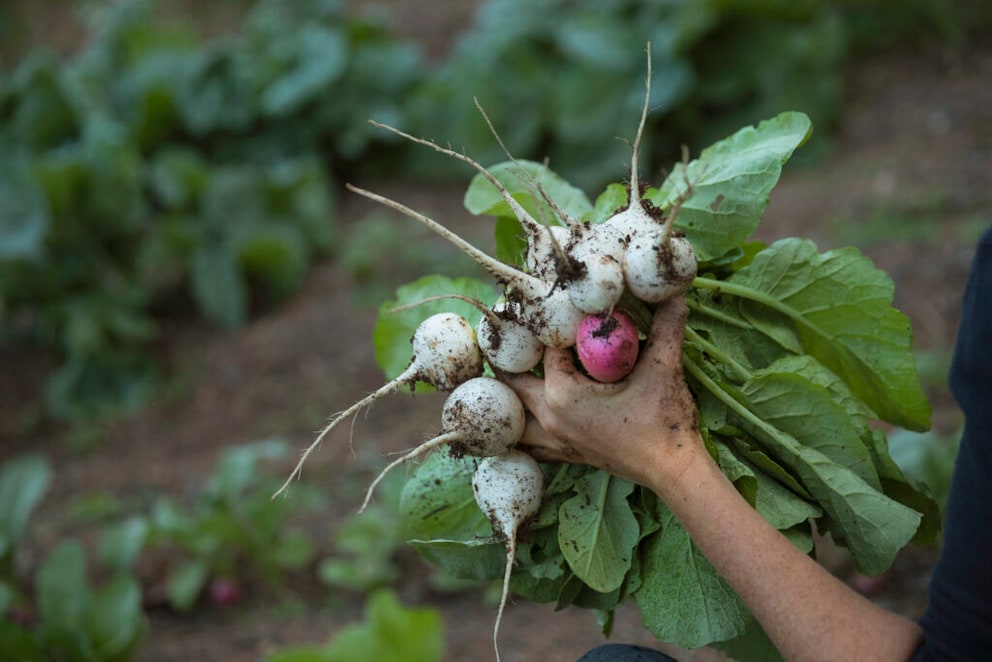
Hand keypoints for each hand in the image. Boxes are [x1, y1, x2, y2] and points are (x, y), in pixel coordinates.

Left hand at [500, 297, 703, 486]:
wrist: (672, 470)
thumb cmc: (664, 421)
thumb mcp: (663, 367)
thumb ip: (667, 327)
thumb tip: (676, 294)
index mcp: (562, 394)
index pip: (545, 349)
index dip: (548, 326)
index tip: (542, 307)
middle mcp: (550, 417)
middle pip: (512, 383)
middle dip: (508, 359)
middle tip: (506, 336)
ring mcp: (557, 439)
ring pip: (515, 418)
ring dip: (508, 397)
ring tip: (504, 375)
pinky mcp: (568, 454)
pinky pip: (531, 444)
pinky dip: (522, 431)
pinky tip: (521, 422)